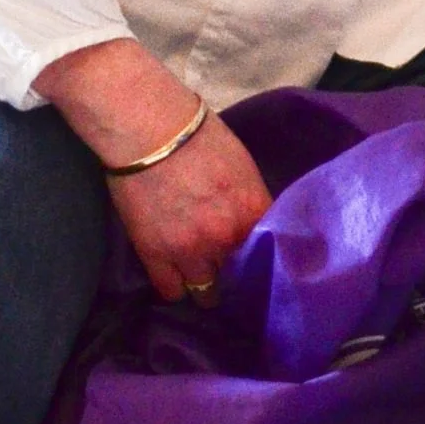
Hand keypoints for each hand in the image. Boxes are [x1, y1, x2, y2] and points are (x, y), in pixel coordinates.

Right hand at [34, 37, 270, 301]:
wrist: (152, 131)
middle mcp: (227, 237)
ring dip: (209, 287)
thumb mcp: (244, 168)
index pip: (273, 253)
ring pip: (207, 292)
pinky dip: (177, 288)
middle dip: (239, 277)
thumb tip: (257, 223)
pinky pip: (171, 290)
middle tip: (234, 274)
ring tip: (208, 282)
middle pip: (241, 277)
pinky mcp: (155, 255)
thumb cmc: (202, 137)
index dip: (268, 261)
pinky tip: (180, 278)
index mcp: (254, 210)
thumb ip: (252, 201)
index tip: (265, 266)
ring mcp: (190, 250)